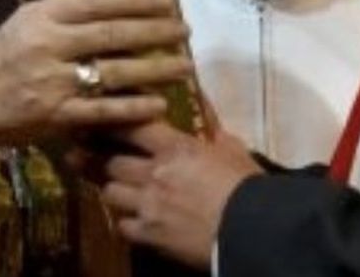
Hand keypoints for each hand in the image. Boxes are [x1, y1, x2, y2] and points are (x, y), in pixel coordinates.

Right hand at [0, 0, 191, 154]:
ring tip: (184, 66)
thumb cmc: (3, 55)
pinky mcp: (56, 115)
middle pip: (114, 34)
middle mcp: (50, 45)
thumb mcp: (29, 21)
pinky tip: (159, 103)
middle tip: (184, 31)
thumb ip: (68, 11)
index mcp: (44, 16)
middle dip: (156, 31)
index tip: (168, 2)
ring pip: (115, 71)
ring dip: (156, 69)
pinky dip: (134, 106)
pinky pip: (103, 110)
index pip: (100, 1)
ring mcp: (54, 82)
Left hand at [101, 121, 262, 268]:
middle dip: (113, 163)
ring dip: (117, 192)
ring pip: (111, 192)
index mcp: (175, 148)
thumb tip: (212, 125)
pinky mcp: (149, 234)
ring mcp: (148, 205)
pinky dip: (127, 224)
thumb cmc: (247, 186)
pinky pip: (122, 226)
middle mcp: (154, 173)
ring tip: (124, 194)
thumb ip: (217, 135)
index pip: (133, 129)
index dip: (116, 127)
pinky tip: (135, 223)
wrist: (252, 229)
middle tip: (114, 165)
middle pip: (113, 163)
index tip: (106, 126)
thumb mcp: (235, 151)